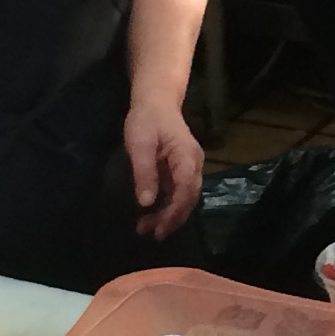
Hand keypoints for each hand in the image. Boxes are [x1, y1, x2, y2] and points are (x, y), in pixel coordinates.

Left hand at [124, 98, 203, 237]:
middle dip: (171, 219)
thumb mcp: (140, 143)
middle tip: (150, 234)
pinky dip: (167, 206)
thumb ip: (144, 172)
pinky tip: (151, 214)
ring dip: (169, 215)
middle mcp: (194, 165)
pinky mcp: (182, 170)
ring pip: (185, 198)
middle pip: (189, 198)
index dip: (174, 212)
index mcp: (187, 157)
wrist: (156, 102)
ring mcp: (190, 168)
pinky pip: (179, 192)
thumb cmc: (147, 120)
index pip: (186, 190)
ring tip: (145, 228)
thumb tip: (146, 203)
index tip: (159, 228)